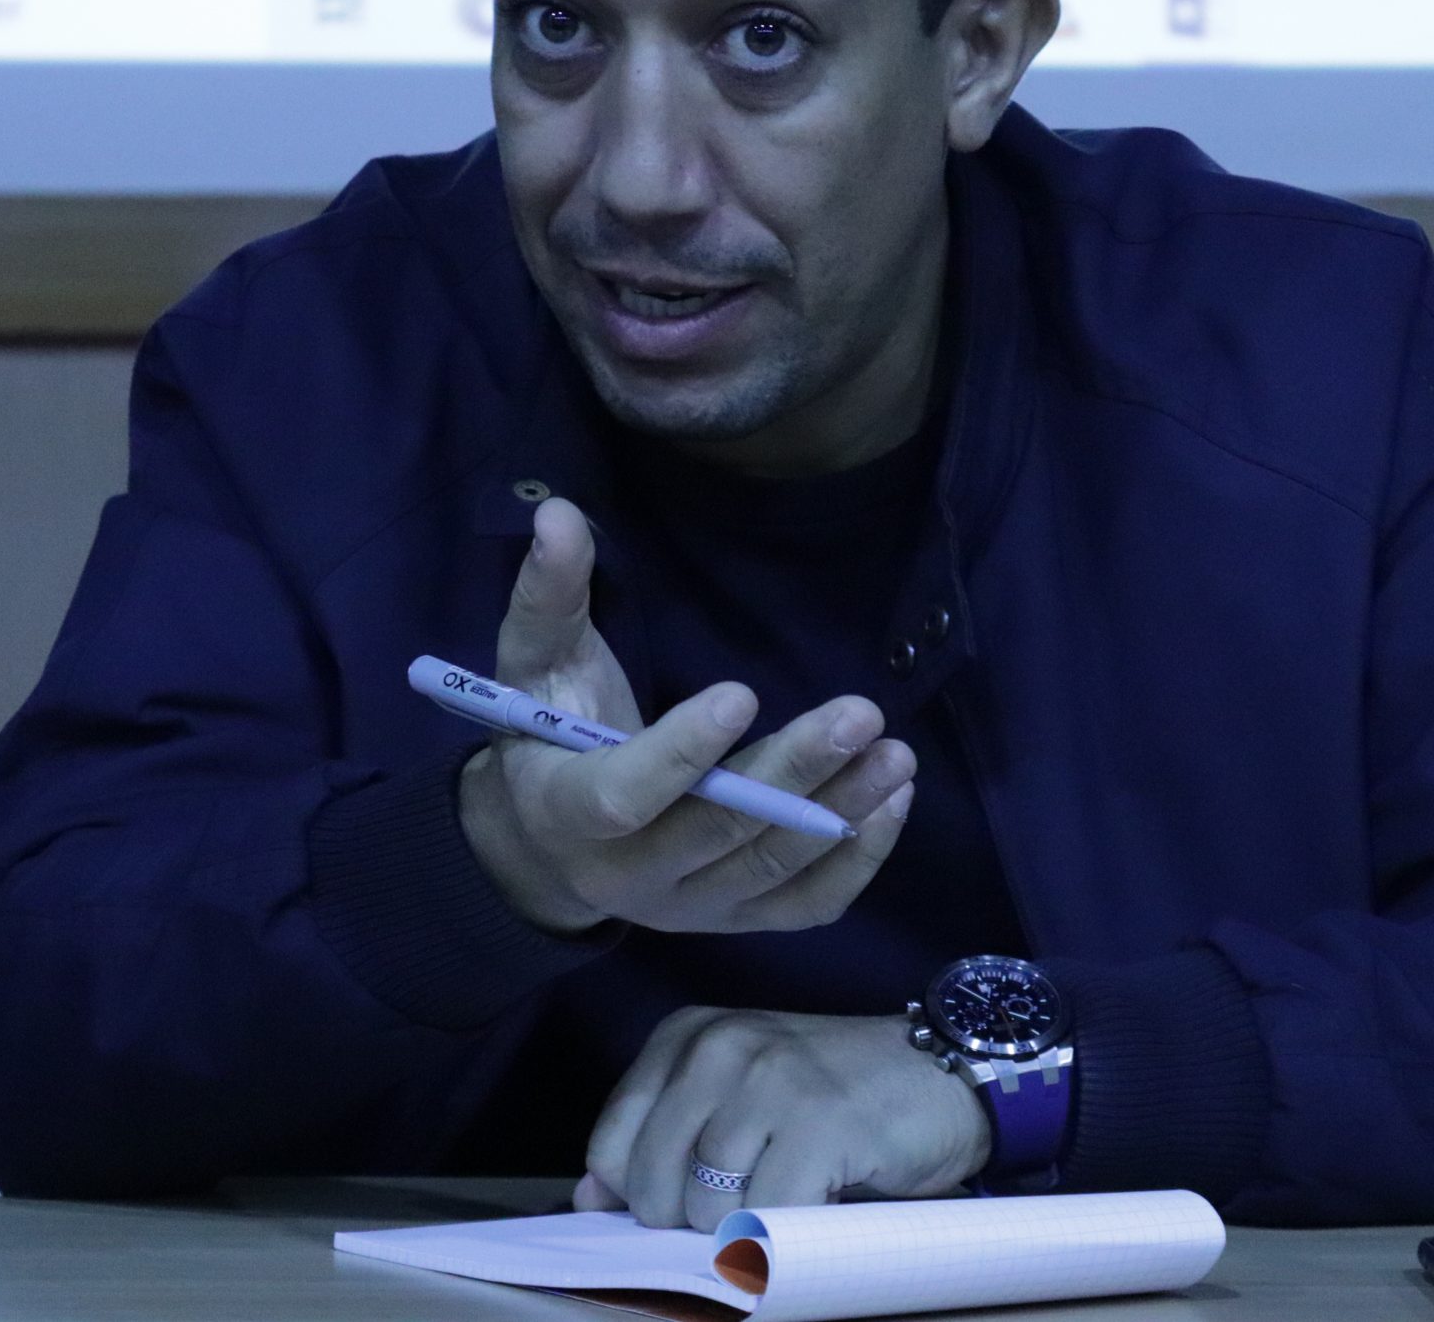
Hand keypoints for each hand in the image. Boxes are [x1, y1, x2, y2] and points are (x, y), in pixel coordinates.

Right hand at [458, 497, 917, 934]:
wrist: (550, 843)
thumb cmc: (550, 733)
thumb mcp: (536, 661)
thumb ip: (550, 592)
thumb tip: (558, 512)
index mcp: (567, 810)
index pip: (625, 794)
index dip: (681, 752)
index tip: (742, 691)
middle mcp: (628, 876)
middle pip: (720, 831)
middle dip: (794, 772)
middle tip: (861, 712)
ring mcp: (687, 907)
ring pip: (771, 867)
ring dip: (840, 810)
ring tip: (896, 752)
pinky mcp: (733, 921)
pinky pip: (804, 907)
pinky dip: (854, 860)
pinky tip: (894, 801)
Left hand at [573, 1009, 991, 1230]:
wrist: (940, 1074)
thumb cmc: (831, 1096)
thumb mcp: (734, 1097)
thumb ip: (662, 1135)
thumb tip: (591, 1194)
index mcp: (686, 1035)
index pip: (611, 1142)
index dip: (637, 1194)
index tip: (681, 1205)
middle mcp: (719, 1047)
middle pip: (651, 1181)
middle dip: (687, 1221)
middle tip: (743, 1210)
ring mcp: (768, 1080)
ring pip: (703, 1204)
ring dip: (739, 1229)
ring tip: (779, 1204)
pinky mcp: (817, 1122)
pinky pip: (765, 1214)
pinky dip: (780, 1235)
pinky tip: (809, 1209)